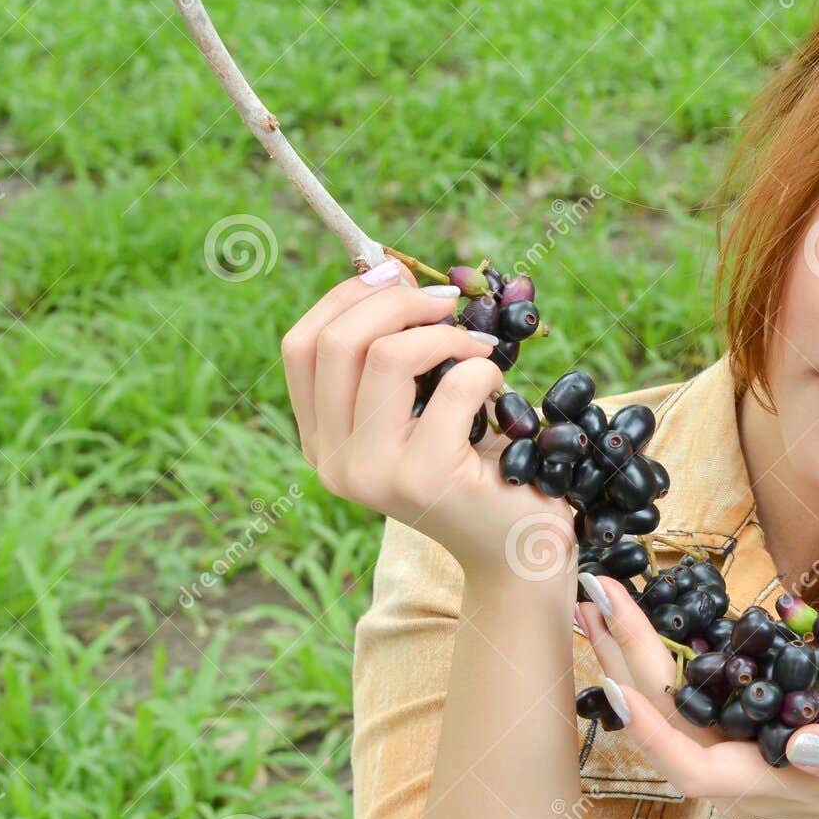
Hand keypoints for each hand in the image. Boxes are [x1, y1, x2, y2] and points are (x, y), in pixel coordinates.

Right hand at [280, 258, 575, 584]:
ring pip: (390, 356)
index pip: (301, 346)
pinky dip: (486, 368)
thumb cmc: (474, 468)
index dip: (345, 297)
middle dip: (398, 302)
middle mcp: (334, 463)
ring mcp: (375, 474)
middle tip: (448, 305)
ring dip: (447, 334)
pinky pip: (455, 384)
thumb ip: (391, 355)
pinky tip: (498, 391)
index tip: (395, 275)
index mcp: (321, 443)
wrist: (517, 549)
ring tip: (478, 349)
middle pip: (339, 341)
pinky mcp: (427, 478)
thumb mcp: (417, 409)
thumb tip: (386, 269)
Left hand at [576, 574, 818, 818]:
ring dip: (629, 653)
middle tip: (594, 595)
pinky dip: (658, 656)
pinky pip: (686, 695)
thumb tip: (802, 741)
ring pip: (666, 706)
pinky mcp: (743, 729)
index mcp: (767, 783)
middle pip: (664, 721)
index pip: (689, 764)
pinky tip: (640, 623)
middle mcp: (737, 771)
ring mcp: (736, 751)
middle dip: (624, 658)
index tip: (613, 682)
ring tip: (596, 602)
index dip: (649, 729)